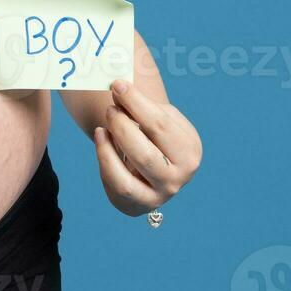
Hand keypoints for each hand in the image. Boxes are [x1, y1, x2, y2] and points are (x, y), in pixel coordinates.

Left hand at [93, 80, 200, 215]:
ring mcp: (160, 195)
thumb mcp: (156, 117)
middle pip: (144, 155)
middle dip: (121, 128)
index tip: (117, 85)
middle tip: (109, 109)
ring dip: (107, 151)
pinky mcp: (138, 205)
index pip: (160, 126)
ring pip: (126, 180)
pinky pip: (115, 186)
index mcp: (190, 149)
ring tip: (100, 128)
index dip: (136, 104)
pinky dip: (104, 162)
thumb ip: (139, 105)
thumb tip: (116, 86)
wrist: (153, 167)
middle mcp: (180, 176)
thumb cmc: (154, 135)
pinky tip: (100, 141)